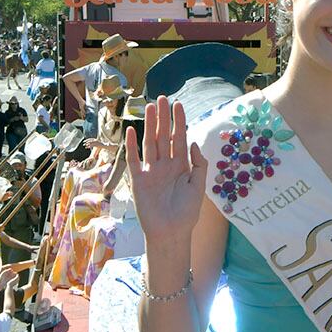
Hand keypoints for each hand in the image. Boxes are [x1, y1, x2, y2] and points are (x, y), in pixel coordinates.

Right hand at [125, 96, 206, 248]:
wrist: (171, 233)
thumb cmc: (187, 213)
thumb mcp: (199, 186)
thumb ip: (199, 164)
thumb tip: (193, 142)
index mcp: (181, 166)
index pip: (179, 138)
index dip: (179, 121)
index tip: (179, 104)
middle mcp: (165, 165)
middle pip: (164, 136)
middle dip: (164, 117)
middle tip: (163, 98)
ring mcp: (151, 171)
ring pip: (150, 143)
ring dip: (150, 125)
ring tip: (150, 106)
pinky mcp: (139, 181)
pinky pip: (134, 160)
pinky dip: (132, 146)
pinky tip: (133, 131)